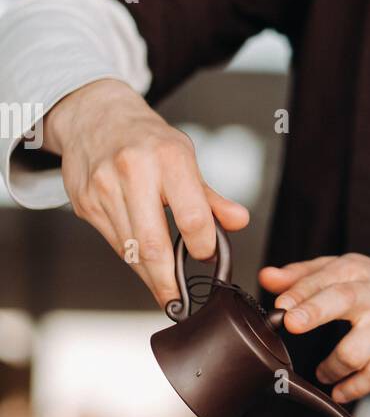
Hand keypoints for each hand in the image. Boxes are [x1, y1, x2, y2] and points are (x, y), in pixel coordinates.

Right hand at [43, 78, 248, 307]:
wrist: (95, 116)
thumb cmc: (146, 139)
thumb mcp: (185, 157)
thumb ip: (211, 197)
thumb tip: (238, 221)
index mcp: (167, 157)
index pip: (191, 216)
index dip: (202, 245)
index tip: (206, 257)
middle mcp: (133, 170)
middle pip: (153, 243)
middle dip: (167, 281)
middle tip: (179, 301)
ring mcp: (104, 187)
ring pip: (130, 249)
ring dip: (149, 275)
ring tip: (165, 287)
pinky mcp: (85, 202)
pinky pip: (113, 242)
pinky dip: (131, 258)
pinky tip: (143, 262)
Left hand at [259, 251, 369, 400]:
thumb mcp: (348, 272)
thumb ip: (305, 275)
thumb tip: (266, 278)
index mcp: (355, 272)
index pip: (324, 277)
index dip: (300, 291)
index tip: (280, 306)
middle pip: (342, 299)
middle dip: (314, 311)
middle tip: (291, 324)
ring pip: (355, 350)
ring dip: (330, 368)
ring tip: (323, 373)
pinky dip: (352, 388)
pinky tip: (339, 391)